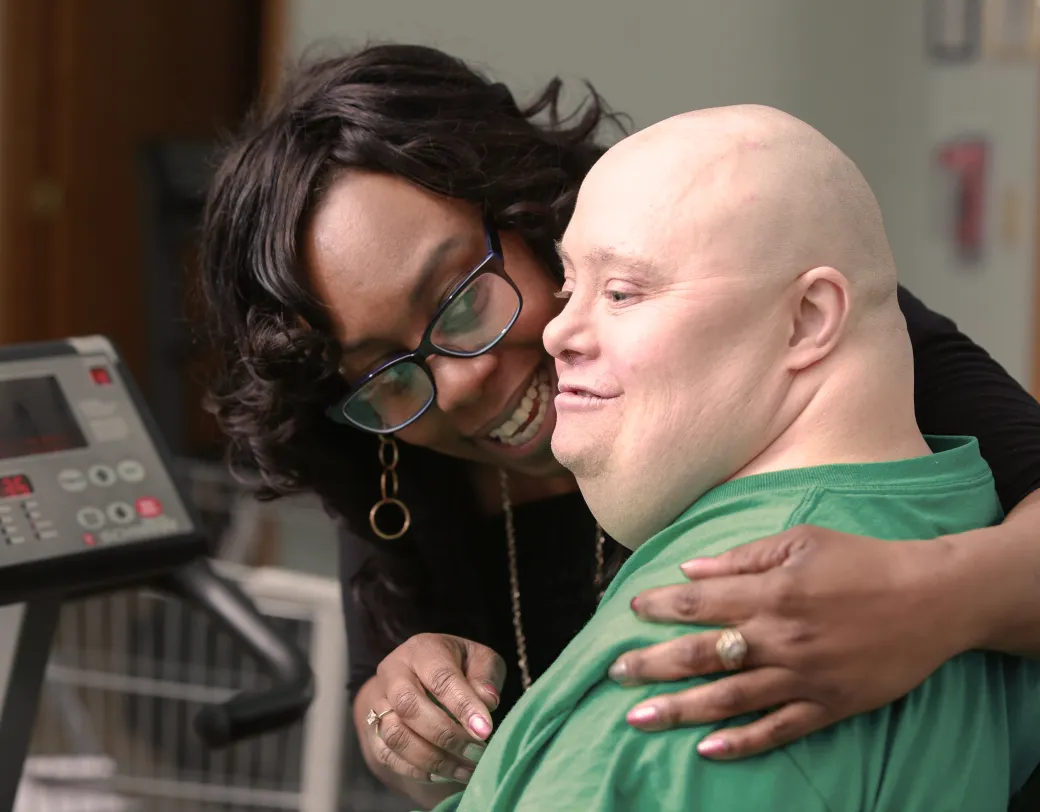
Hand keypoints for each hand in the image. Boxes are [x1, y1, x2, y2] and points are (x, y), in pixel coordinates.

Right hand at [364, 633, 504, 785]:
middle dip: (445, 734)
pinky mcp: (372, 730)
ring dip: (432, 759)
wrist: (421, 679)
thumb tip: (487, 701)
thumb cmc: (459, 668)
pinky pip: (387, 756)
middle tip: (476, 752)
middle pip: (408, 705)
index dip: (462, 705)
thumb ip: (486, 676)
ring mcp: (378, 702)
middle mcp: (393, 673)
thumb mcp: (480, 660)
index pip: (440, 676)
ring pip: (395, 734)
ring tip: (465, 770)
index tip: (485, 730)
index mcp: (422, 650)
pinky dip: (417, 771)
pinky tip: (445, 774)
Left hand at [610, 525, 962, 758]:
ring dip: (680, 710)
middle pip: (701, 655)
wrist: (931, 598)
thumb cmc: (861, 560)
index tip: (630, 610)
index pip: (698, 603)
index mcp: (770, 592)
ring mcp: (803, 676)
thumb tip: (689, 569)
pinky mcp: (828, 705)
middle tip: (615, 674)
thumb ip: (741, 558)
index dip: (659, 607)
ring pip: (729, 699)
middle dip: (652, 665)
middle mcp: (779, 638)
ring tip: (638, 719)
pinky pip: (779, 729)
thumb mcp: (800, 540)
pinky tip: (708, 750)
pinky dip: (743, 741)